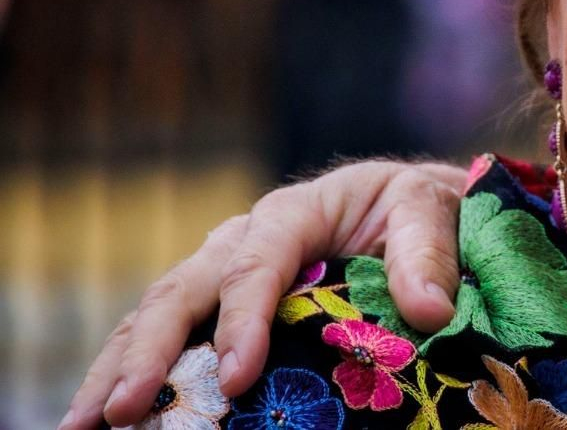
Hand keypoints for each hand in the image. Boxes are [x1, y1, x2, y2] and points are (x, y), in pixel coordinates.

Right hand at [61, 159, 467, 429]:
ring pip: (157, 313)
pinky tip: (107, 417)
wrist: (421, 208)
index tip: (237, 375)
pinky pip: (169, 335)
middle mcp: (246, 237)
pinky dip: (133, 371)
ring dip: (118, 367)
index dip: (242, 319)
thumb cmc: (424, 208)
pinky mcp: (219, 303)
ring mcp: (224, 270)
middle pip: (184, 290)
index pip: (258, 263)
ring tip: (84, 425)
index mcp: (296, 211)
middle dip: (149, 350)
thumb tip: (429, 309)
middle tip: (125, 411)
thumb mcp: (432, 210)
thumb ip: (426, 254)